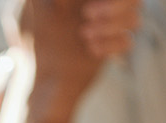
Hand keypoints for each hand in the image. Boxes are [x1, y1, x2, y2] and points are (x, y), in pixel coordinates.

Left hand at [6, 0, 141, 105]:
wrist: (36, 73)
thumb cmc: (30, 36)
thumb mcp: (33, 11)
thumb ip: (43, 1)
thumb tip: (61, 0)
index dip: (107, 2)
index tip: (84, 8)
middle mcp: (101, 4)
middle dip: (114, 6)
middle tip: (85, 14)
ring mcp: (110, 23)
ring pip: (135, 16)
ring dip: (113, 24)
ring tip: (84, 35)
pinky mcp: (112, 46)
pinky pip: (128, 42)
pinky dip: (112, 45)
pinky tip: (90, 51)